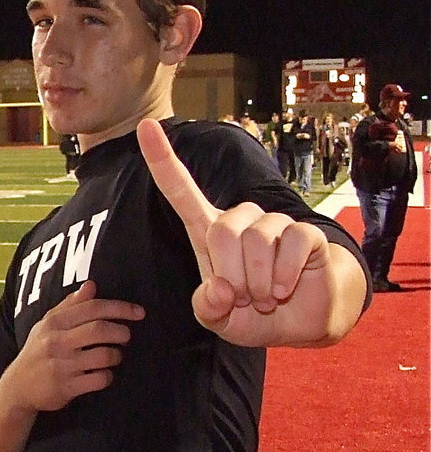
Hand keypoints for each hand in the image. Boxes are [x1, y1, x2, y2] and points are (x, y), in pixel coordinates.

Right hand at [4, 281, 143, 413]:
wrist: (18, 387)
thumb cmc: (38, 351)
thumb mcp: (47, 325)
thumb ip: (70, 305)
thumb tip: (91, 285)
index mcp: (54, 322)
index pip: (92, 308)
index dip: (120, 308)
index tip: (139, 312)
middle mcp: (56, 342)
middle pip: (100, 330)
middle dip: (121, 332)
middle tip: (125, 336)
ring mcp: (61, 365)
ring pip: (103, 356)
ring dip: (116, 356)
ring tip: (114, 356)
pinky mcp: (65, 387)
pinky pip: (99, 380)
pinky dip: (107, 377)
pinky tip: (103, 375)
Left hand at [137, 118, 342, 346]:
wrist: (300, 325)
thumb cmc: (251, 316)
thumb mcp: (218, 319)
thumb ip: (206, 308)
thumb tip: (218, 288)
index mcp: (209, 234)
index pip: (182, 193)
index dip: (163, 161)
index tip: (146, 126)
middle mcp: (240, 220)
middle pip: (221, 231)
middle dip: (230, 275)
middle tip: (242, 298)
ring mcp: (273, 223)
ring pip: (255, 240)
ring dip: (257, 282)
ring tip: (264, 297)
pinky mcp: (305, 232)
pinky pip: (290, 245)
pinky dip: (283, 277)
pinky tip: (284, 289)